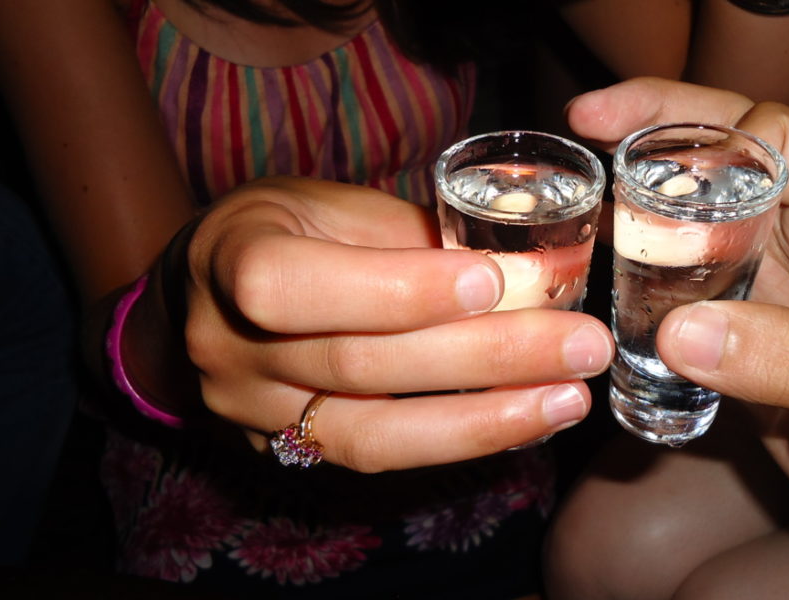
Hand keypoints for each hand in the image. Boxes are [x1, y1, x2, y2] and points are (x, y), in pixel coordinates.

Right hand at [148, 177, 613, 471]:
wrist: (207, 295)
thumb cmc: (284, 229)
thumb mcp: (334, 204)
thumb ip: (421, 236)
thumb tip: (541, 263)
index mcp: (229, 259)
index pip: (296, 286)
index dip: (396, 289)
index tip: (492, 281)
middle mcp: (228, 348)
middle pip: (360, 364)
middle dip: (484, 355)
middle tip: (580, 343)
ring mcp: (253, 413)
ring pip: (374, 431)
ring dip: (485, 417)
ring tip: (569, 399)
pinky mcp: (287, 452)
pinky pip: (380, 455)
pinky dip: (459, 438)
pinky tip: (525, 420)